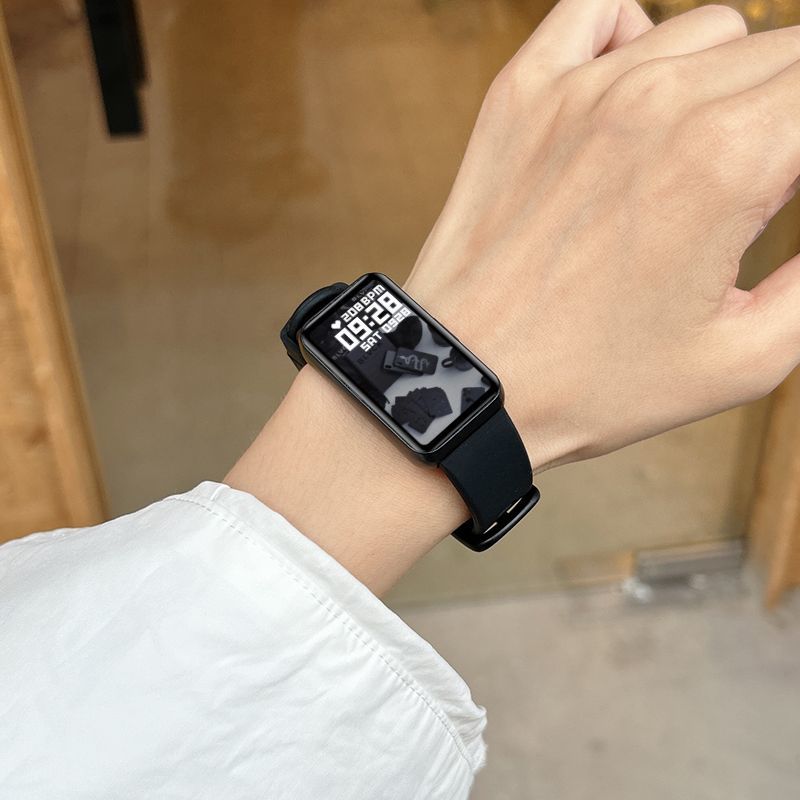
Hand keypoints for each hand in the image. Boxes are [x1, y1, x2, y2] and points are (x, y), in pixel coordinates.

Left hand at [405, 0, 799, 472]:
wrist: (469, 379)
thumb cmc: (592, 383)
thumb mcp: (742, 359)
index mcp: (727, 162)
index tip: (786, 188)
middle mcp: (656, 102)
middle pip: (781, 54)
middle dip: (787, 118)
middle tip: (760, 188)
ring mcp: (580, 89)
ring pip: (706, 31)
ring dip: (725, 82)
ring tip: (696, 159)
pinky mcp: (522, 95)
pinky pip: (599, 11)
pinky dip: (633, 36)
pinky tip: (634, 92)